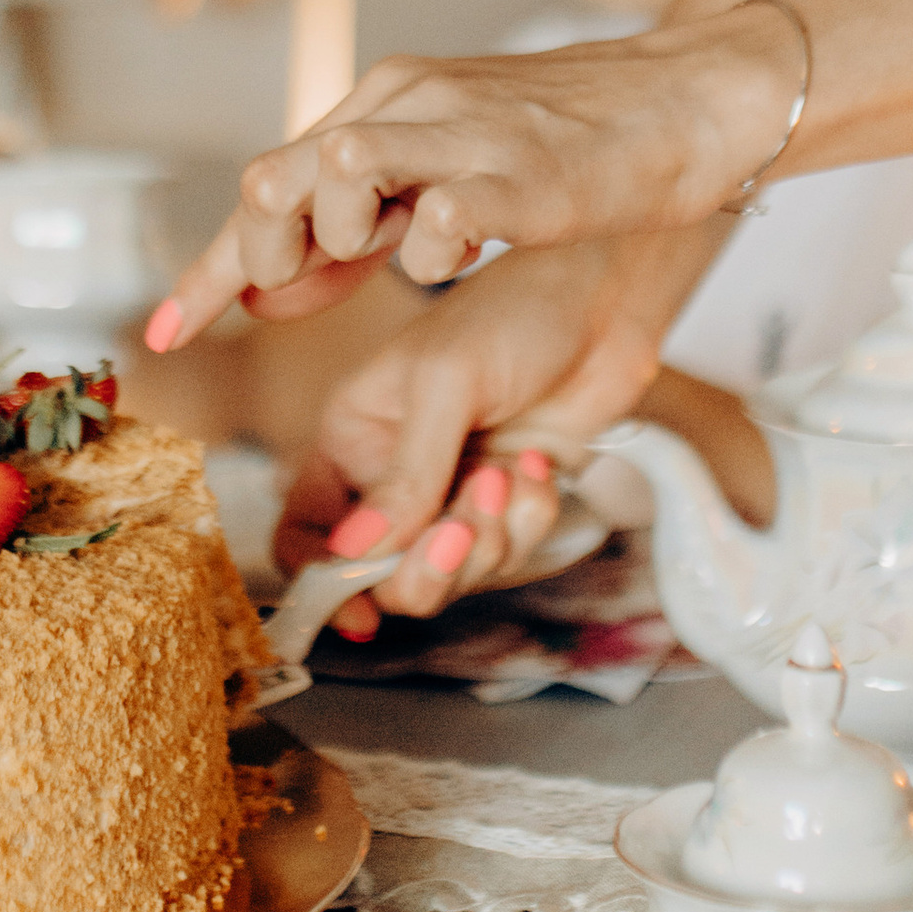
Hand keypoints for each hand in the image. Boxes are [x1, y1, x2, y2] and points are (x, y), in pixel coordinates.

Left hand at [155, 7, 798, 335]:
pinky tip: (456, 261)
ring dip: (333, 240)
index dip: (210, 266)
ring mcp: (464, 133)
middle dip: (251, 254)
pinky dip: (425, 255)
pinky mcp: (523, 173)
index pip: (270, 180)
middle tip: (279, 304)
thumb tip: (274, 282)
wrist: (689, 97)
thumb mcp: (446, 173)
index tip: (166, 334)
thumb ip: (362, 222)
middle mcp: (410, 103)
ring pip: (335, 167)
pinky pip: (439, 218)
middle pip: (276, 174)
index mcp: (388, 103)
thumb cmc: (573, 143)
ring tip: (380, 264)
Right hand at [264, 231, 703, 620]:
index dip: (321, 581)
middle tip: (466, 527)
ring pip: (452, 574)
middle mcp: (393, 477)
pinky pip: (509, 555)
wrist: (606, 301)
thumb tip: (356, 554)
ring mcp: (454, 495)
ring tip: (511, 472)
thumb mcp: (446, 382)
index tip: (360, 610)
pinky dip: (529, 520)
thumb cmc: (513, 314)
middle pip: (385, 575)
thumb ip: (405, 473)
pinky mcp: (509, 505)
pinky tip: (540, 466)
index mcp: (352, 437)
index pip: (306, 530)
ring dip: (489, 537)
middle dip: (429, 564)